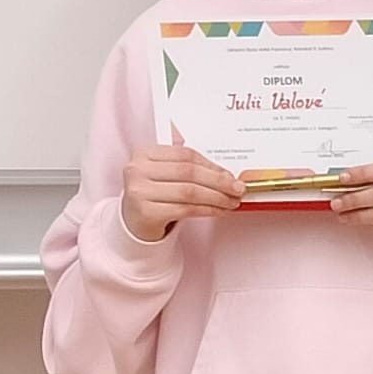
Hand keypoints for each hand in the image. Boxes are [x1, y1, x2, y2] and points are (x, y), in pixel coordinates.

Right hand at [120, 146, 243, 239]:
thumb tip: (227, 174)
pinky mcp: (146, 212)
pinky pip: (186, 209)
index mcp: (144, 153)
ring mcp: (139, 191)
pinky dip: (207, 210)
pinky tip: (219, 211)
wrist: (134, 220)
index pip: (186, 155)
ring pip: (189, 192)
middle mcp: (137, 170)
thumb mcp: (166, 174)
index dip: (212, 166)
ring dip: (217, 198)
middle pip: (189, 172)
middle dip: (219, 182)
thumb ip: (189, 167)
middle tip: (238, 189)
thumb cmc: (155, 194)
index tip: (231, 175)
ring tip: (232, 202)